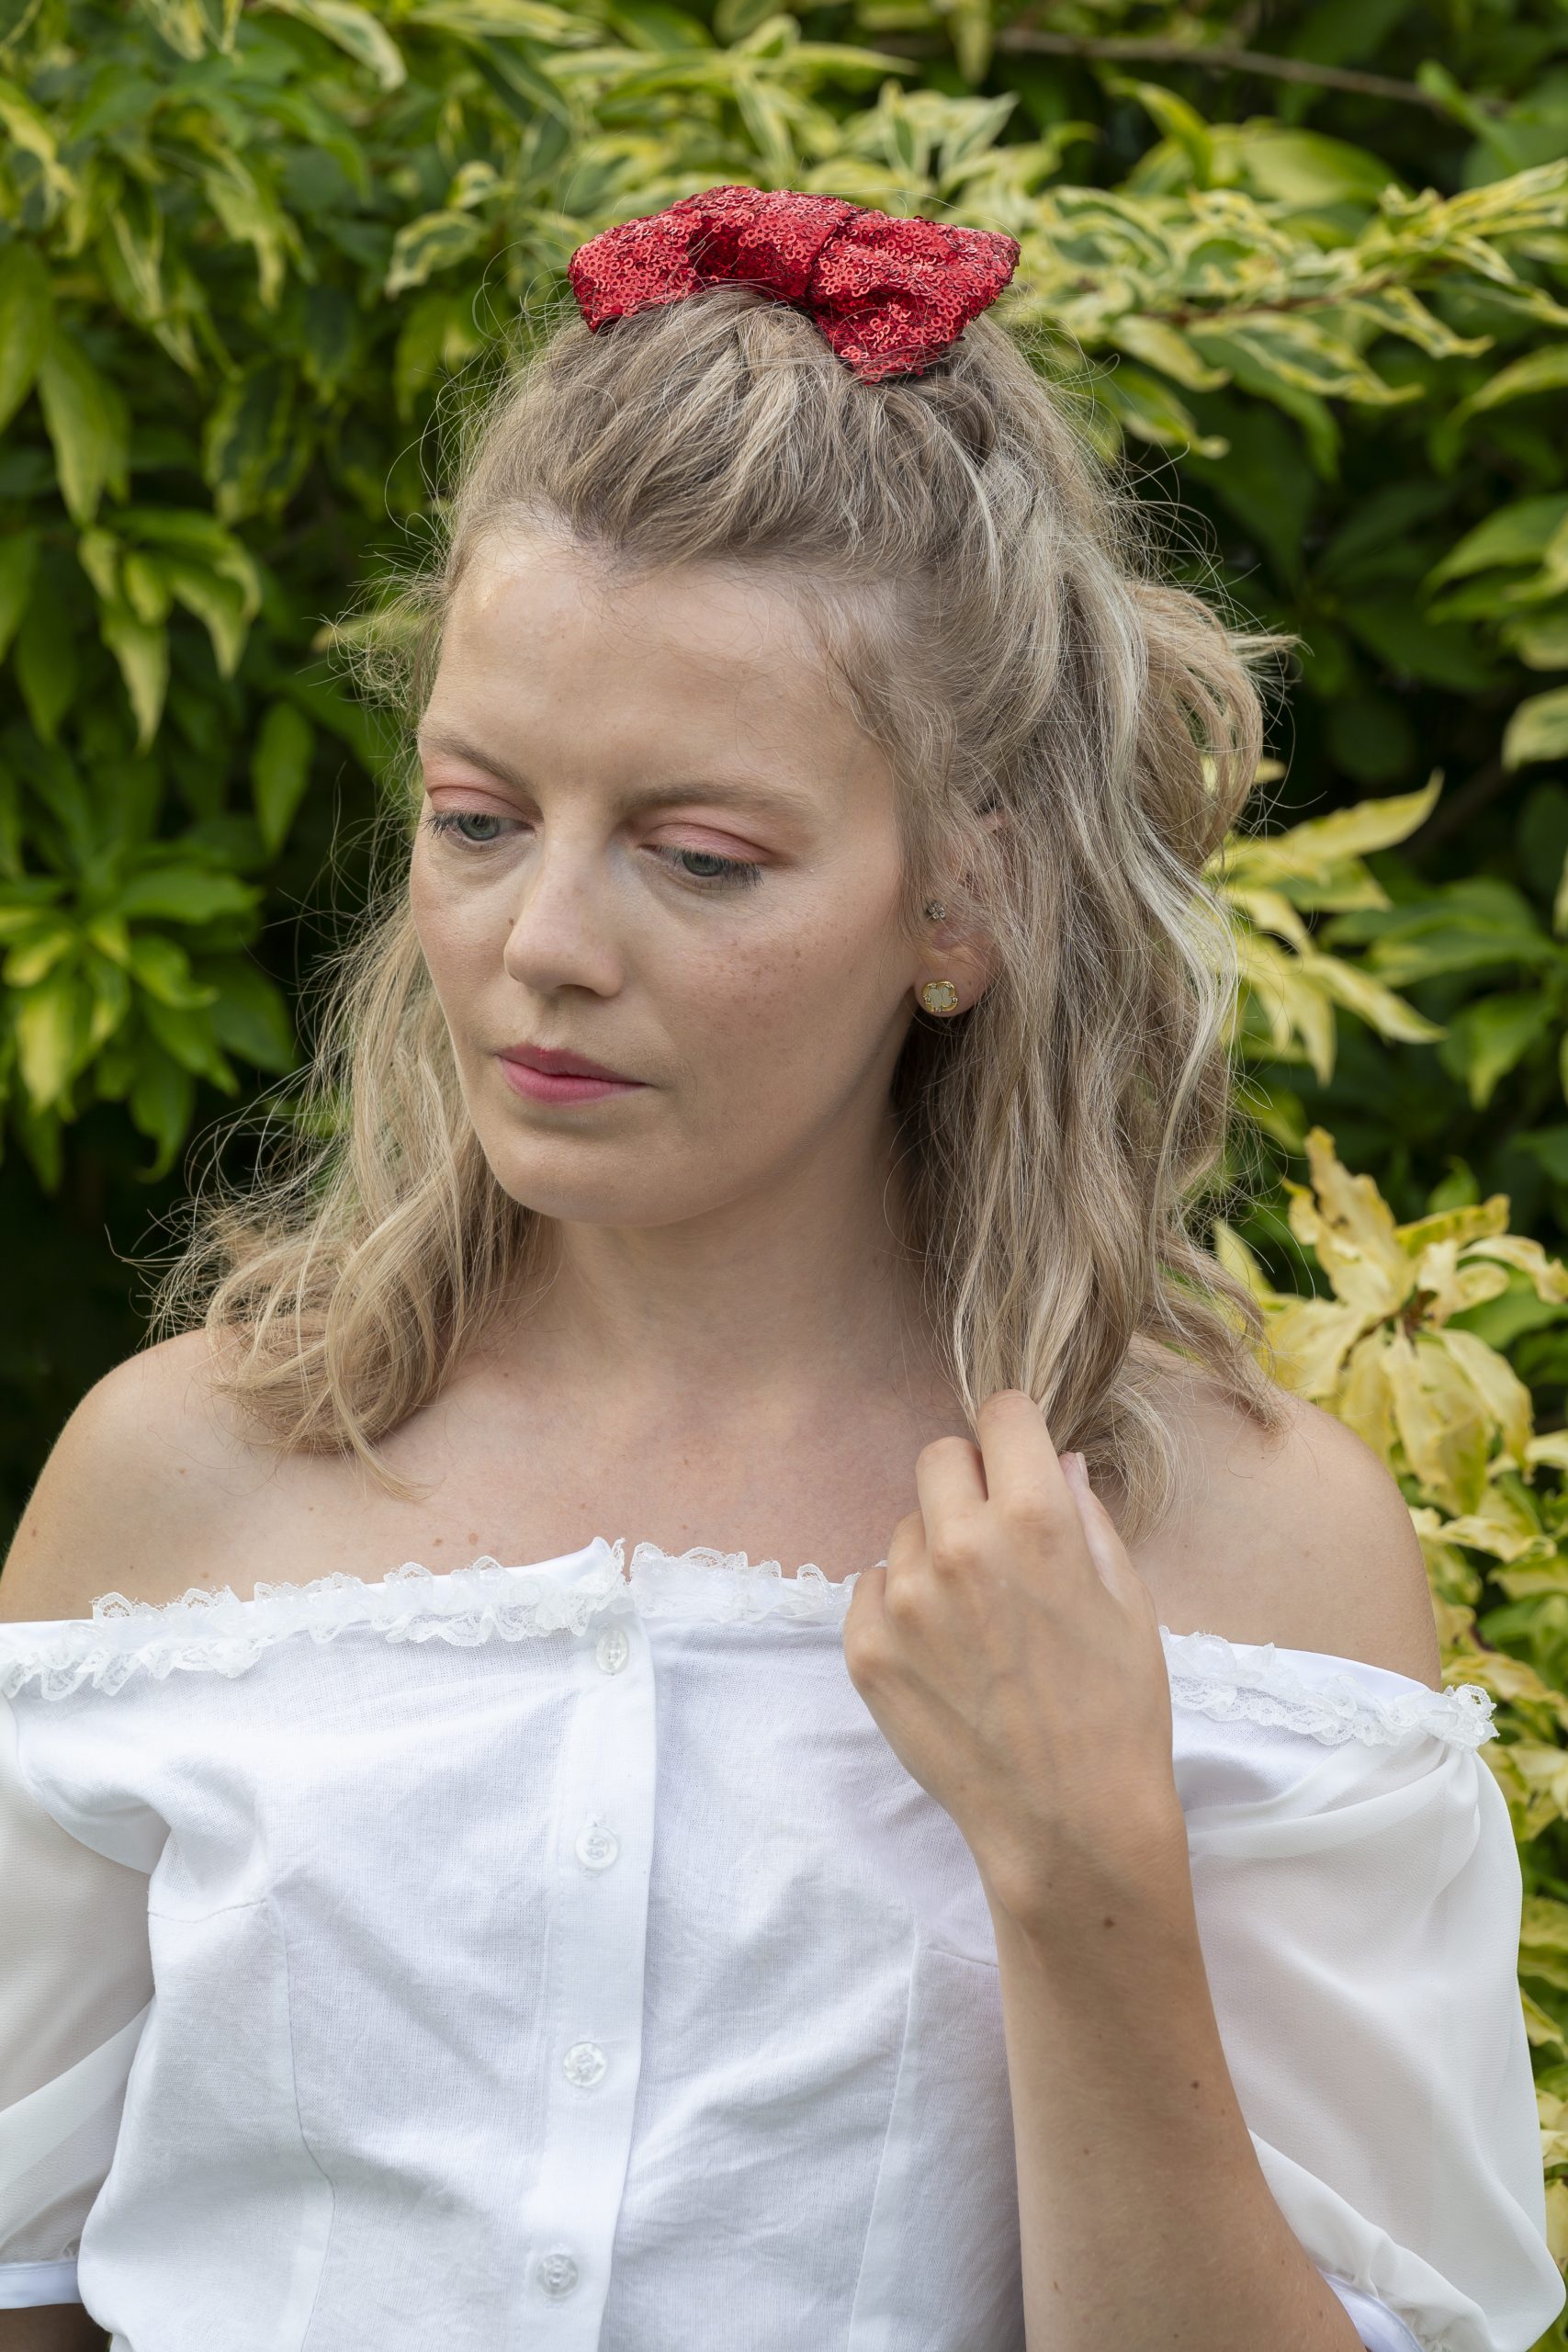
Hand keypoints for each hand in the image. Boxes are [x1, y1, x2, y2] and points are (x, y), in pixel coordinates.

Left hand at [843, 1389, 1186, 1938]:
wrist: (1068, 1823)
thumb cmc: (1117, 1711)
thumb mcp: (1128, 1601)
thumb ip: (1084, 1516)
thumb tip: (1056, 1461)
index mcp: (1034, 1520)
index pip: (1000, 1413)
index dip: (1015, 1432)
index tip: (1019, 1458)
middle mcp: (959, 1546)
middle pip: (939, 1458)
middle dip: (969, 1483)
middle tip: (997, 1539)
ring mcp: (902, 1600)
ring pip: (904, 1529)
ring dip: (934, 1552)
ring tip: (977, 1619)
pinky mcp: (864, 1650)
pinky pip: (871, 1588)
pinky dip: (901, 1607)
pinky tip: (945, 1655)